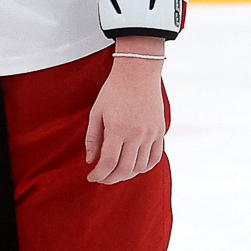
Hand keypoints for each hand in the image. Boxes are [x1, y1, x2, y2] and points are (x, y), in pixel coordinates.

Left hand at [85, 55, 165, 185]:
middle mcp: (136, 134)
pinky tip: (134, 168)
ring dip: (127, 175)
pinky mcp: (160, 131)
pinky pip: (155, 158)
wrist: (138, 72)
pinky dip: (145, 168)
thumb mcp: (96, 112)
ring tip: (115, 173)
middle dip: (110, 178)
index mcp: (117, 129)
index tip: (91, 177)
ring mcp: (151, 134)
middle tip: (101, 178)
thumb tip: (90, 161)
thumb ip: (92, 139)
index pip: (108, 162)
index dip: (99, 174)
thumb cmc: (113, 91)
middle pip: (125, 169)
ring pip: (140, 167)